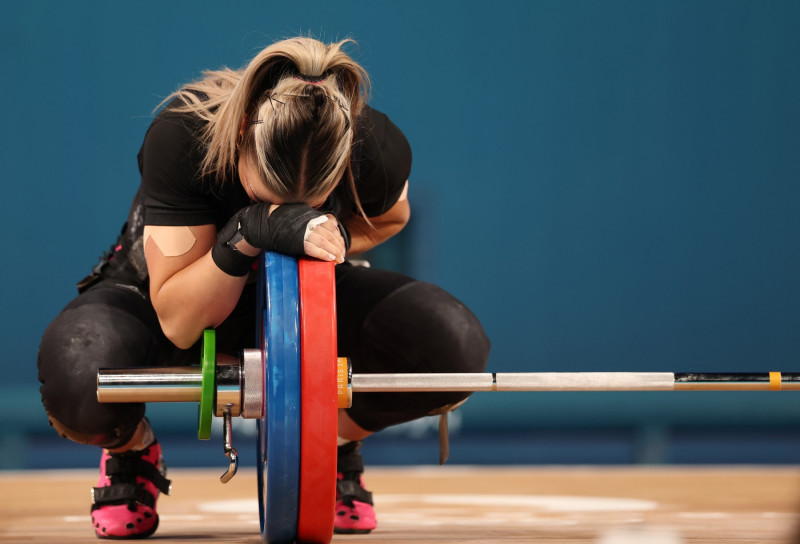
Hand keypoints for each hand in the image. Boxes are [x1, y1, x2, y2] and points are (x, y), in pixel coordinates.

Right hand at [212, 203, 344, 275]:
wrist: (257, 225)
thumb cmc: (273, 220)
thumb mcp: (294, 214)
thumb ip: (306, 218)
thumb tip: (320, 224)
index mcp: (308, 212)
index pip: (330, 222)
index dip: (337, 234)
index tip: (341, 242)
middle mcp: (307, 219)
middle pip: (330, 232)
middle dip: (338, 244)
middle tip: (343, 254)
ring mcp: (302, 229)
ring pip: (325, 241)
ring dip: (334, 251)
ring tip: (339, 259)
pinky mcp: (297, 240)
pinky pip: (314, 248)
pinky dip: (324, 254)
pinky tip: (330, 259)